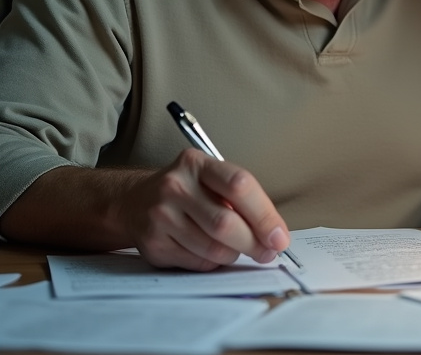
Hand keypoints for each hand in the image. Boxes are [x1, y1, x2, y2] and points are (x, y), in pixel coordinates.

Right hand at [119, 149, 290, 270]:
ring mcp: (160, 215)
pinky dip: (213, 262)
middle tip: (268, 252)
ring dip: (234, 254)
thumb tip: (274, 234)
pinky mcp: (152, 243)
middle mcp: (175, 186)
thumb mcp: (212, 179)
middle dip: (254, 243)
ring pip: (212, 248)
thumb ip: (242, 199)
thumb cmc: (188, 191)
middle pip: (225, 222)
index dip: (264, 215)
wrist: (134, 202)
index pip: (239, 185)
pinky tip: (212, 253)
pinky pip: (196, 262)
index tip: (280, 236)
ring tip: (237, 249)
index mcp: (197, 164)